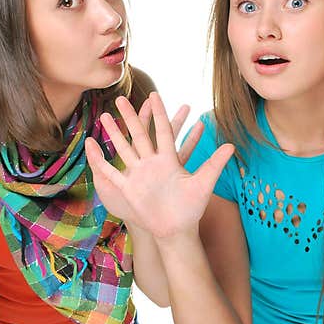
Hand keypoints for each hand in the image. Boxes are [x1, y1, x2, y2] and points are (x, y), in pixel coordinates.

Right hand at [86, 96, 203, 224]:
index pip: (163, 130)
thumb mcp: (204, 183)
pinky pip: (111, 172)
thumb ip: (214, 163)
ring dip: (113, 133)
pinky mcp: (129, 187)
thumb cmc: (190, 208)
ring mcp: (139, 174)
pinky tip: (91, 145)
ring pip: (123, 148)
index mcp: (169, 159)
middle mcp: (152, 163)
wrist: (175, 229)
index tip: (154, 94)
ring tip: (104, 116)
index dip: (158, 113)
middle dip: (130, 117)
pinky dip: (101, 160)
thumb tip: (232, 146)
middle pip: (139, 134)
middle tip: (120, 99)